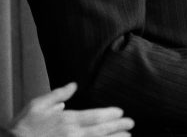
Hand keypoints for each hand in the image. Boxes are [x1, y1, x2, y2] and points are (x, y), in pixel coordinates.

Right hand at [8, 82, 133, 136]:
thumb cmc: (23, 128)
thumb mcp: (38, 105)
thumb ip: (58, 94)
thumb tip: (73, 85)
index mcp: (67, 120)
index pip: (96, 116)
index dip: (112, 114)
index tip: (121, 112)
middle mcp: (73, 134)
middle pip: (102, 130)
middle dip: (119, 127)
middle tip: (131, 124)